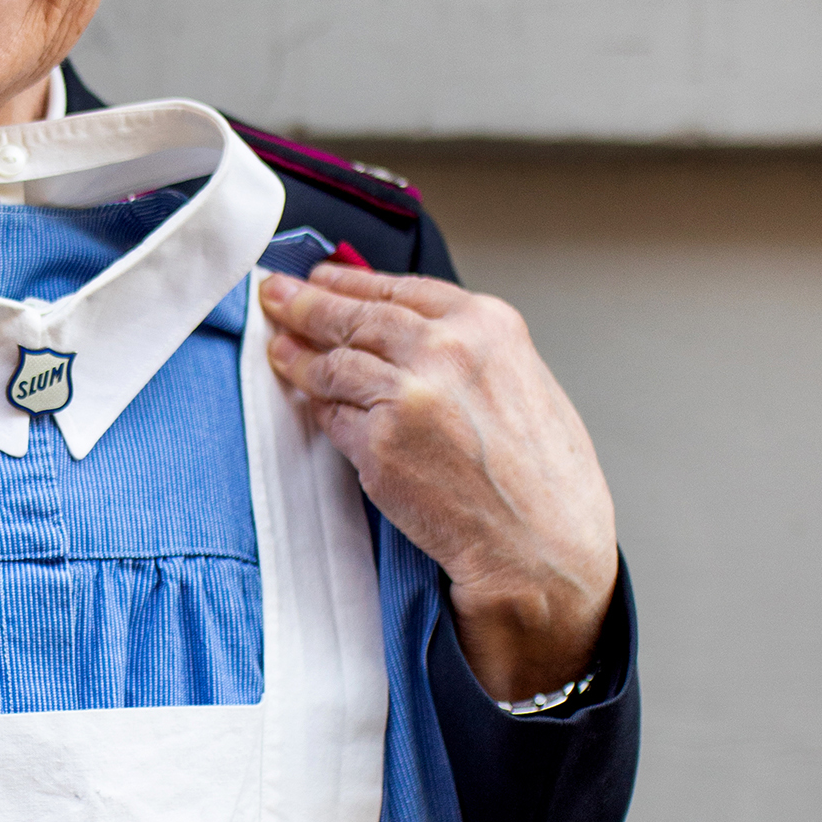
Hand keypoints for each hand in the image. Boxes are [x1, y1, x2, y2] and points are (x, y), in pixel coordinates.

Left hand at [259, 266, 617, 704]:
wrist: (542, 544)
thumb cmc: (544, 477)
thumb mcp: (522, 382)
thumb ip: (469, 351)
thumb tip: (412, 335)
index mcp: (488, 326)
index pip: (401, 290)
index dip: (353, 282)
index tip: (324, 277)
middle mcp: (446, 350)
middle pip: (358, 318)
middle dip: (309, 305)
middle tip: (277, 295)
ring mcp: (408, 396)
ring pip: (335, 364)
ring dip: (298, 355)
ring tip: (278, 346)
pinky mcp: (378, 445)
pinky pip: (333, 417)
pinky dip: (317, 407)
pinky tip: (305, 399)